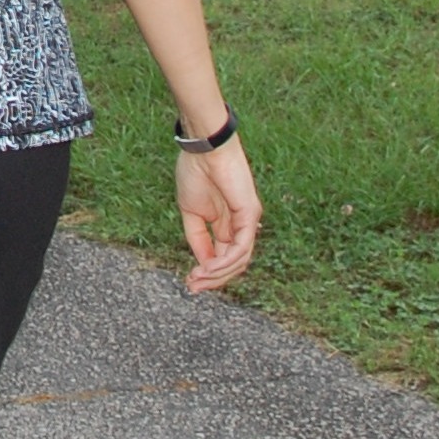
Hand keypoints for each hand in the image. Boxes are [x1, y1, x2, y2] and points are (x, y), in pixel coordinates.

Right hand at [176, 139, 261, 293]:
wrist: (203, 151)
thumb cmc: (196, 174)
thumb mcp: (191, 213)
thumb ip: (197, 238)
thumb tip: (202, 264)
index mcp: (226, 225)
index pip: (223, 258)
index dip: (207, 273)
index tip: (188, 283)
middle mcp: (240, 226)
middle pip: (233, 264)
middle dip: (213, 279)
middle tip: (192, 287)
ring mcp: (247, 222)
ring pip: (238, 261)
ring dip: (217, 274)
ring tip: (197, 278)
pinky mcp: (250, 216)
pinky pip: (241, 248)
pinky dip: (224, 262)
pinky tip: (208, 267)